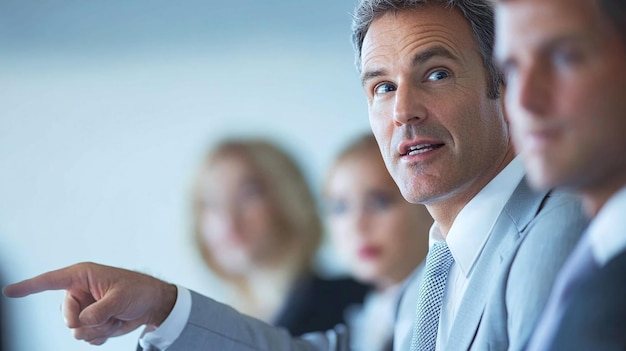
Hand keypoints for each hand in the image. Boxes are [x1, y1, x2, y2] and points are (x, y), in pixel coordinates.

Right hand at [3, 262, 176, 344]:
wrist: (151, 304)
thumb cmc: (138, 291)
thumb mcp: (120, 298)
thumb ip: (99, 310)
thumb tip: (82, 324)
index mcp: (82, 276)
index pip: (50, 281)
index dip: (29, 286)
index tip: (9, 291)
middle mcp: (79, 293)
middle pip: (67, 316)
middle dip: (84, 322)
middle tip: (104, 316)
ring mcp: (84, 309)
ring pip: (77, 330)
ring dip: (98, 329)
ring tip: (114, 317)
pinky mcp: (90, 323)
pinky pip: (87, 338)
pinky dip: (102, 335)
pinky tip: (114, 324)